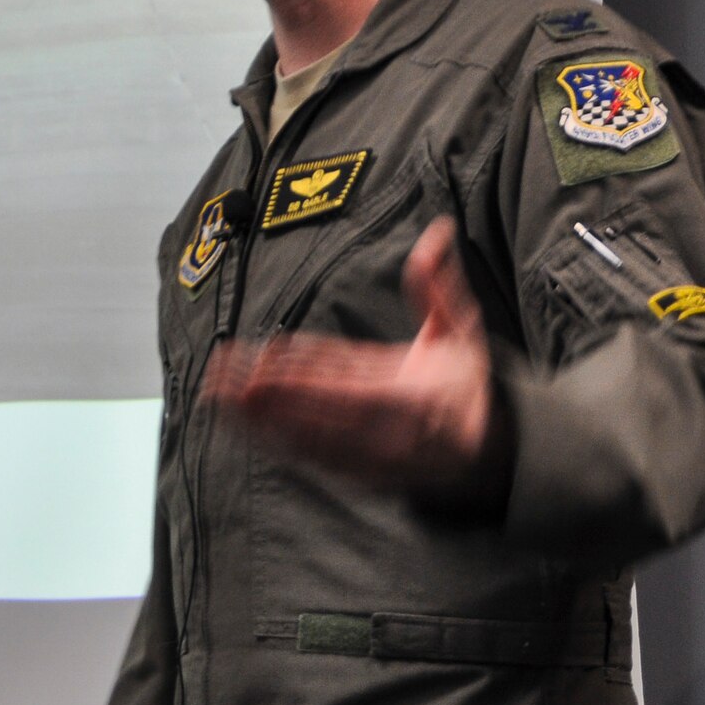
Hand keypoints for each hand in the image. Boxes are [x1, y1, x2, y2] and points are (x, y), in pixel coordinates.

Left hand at [200, 216, 503, 491]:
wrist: (487, 449)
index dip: (301, 385)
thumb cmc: (466, 384)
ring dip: (258, 422)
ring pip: (304, 440)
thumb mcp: (459, 330)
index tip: (261, 372)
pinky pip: (307, 457)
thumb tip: (436, 233)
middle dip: (265, 400)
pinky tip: (240, 422)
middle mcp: (387, 434)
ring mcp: (369, 458)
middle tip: (220, 380)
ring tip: (216, 396)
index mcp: (411, 398)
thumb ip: (438, 285)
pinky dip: (272, 441)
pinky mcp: (356, 472)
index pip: (347, 391)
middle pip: (315, 418)